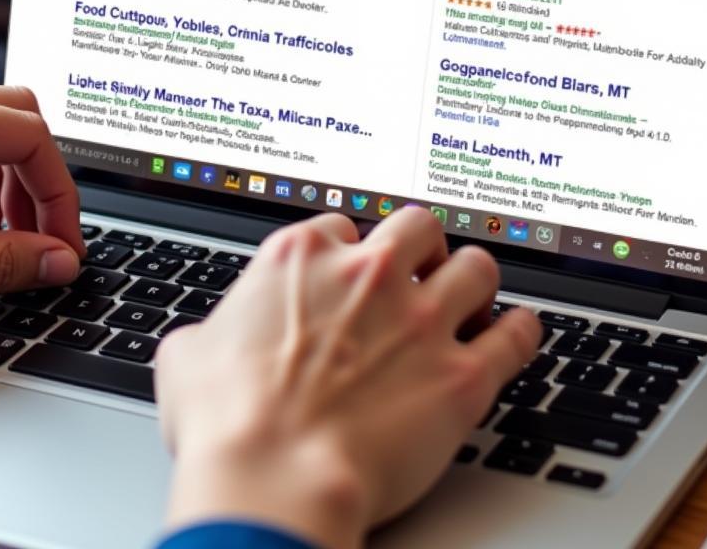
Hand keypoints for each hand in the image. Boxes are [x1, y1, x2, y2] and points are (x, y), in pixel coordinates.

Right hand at [156, 209, 539, 548]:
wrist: (273, 479)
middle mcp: (367, 275)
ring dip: (473, 279)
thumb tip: (204, 342)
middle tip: (417, 273)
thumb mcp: (186, 357)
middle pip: (416, 226)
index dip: (347, 253)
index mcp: (301, 257)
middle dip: (418, 247)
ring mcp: (421, 320)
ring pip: (476, 266)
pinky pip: (516, 335)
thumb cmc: (227, 421)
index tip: (351, 274)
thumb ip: (208, 331)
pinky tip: (516, 332)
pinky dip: (520, 331)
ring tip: (470, 296)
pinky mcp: (461, 374)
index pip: (341, 227)